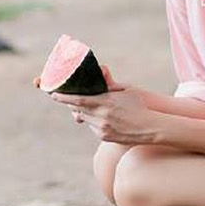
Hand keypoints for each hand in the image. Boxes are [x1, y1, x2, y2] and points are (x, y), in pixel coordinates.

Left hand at [48, 87, 163, 145]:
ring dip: (83, 112)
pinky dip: (93, 121)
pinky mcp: (105, 137)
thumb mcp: (126, 89)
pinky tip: (102, 117)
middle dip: (71, 104)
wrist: (151, 127)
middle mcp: (101, 117)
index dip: (63, 97)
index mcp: (105, 103)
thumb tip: (102, 68)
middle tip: (67, 97)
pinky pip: (92, 127)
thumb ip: (110, 82)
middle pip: (77, 109)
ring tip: (91, 106)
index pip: (78, 100)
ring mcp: (102, 128)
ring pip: (84, 119)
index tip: (53, 94)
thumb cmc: (140, 105)